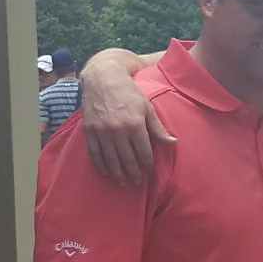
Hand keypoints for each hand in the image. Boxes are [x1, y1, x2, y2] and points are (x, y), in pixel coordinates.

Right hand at [80, 61, 174, 187]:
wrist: (103, 78)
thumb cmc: (129, 93)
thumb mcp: (147, 108)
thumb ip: (158, 128)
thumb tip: (173, 143)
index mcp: (135, 124)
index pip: (143, 152)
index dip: (147, 164)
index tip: (149, 172)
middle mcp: (118, 129)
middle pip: (127, 159)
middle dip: (133, 174)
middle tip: (137, 183)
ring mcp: (102, 131)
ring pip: (111, 159)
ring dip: (117, 174)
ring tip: (123, 183)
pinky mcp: (89, 130)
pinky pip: (94, 153)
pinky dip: (101, 165)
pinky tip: (106, 173)